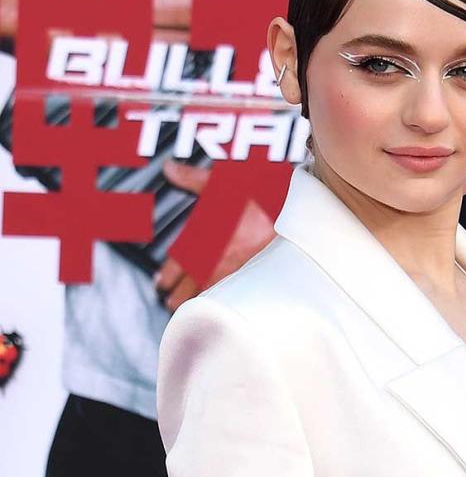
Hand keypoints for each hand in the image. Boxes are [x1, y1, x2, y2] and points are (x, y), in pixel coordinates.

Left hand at [153, 160, 276, 311]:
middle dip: (179, 294)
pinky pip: (235, 293)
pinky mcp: (257, 276)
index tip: (162, 281)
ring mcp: (237, 270)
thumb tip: (171, 169)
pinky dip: (226, 299)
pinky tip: (225, 304)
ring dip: (200, 301)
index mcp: (204, 238)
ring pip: (212, 293)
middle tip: (171, 301)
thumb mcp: (222, 182)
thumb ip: (192, 178)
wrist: (292, 210)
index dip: (168, 275)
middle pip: (192, 285)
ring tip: (193, 307)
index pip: (178, 263)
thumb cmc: (258, 197)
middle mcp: (217, 258)